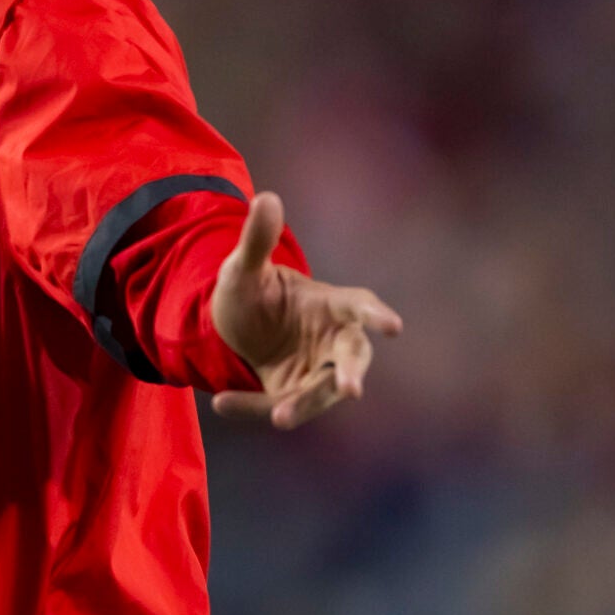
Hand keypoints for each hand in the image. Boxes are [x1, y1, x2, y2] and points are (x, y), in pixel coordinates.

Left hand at [209, 192, 403, 428]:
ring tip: (280, 416)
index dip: (376, 315)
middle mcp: (330, 340)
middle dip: (352, 373)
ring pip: (319, 392)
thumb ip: (257, 241)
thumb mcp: (242, 268)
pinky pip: (277, 404)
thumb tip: (266, 197)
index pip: (358, 307)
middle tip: (351, 390)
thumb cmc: (250, 289)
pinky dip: (251, 406)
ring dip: (303, 404)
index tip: (393, 326)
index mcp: (328, 304)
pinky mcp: (292, 393)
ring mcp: (313, 369)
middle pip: (352, 357)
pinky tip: (221, 403)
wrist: (230, 324)